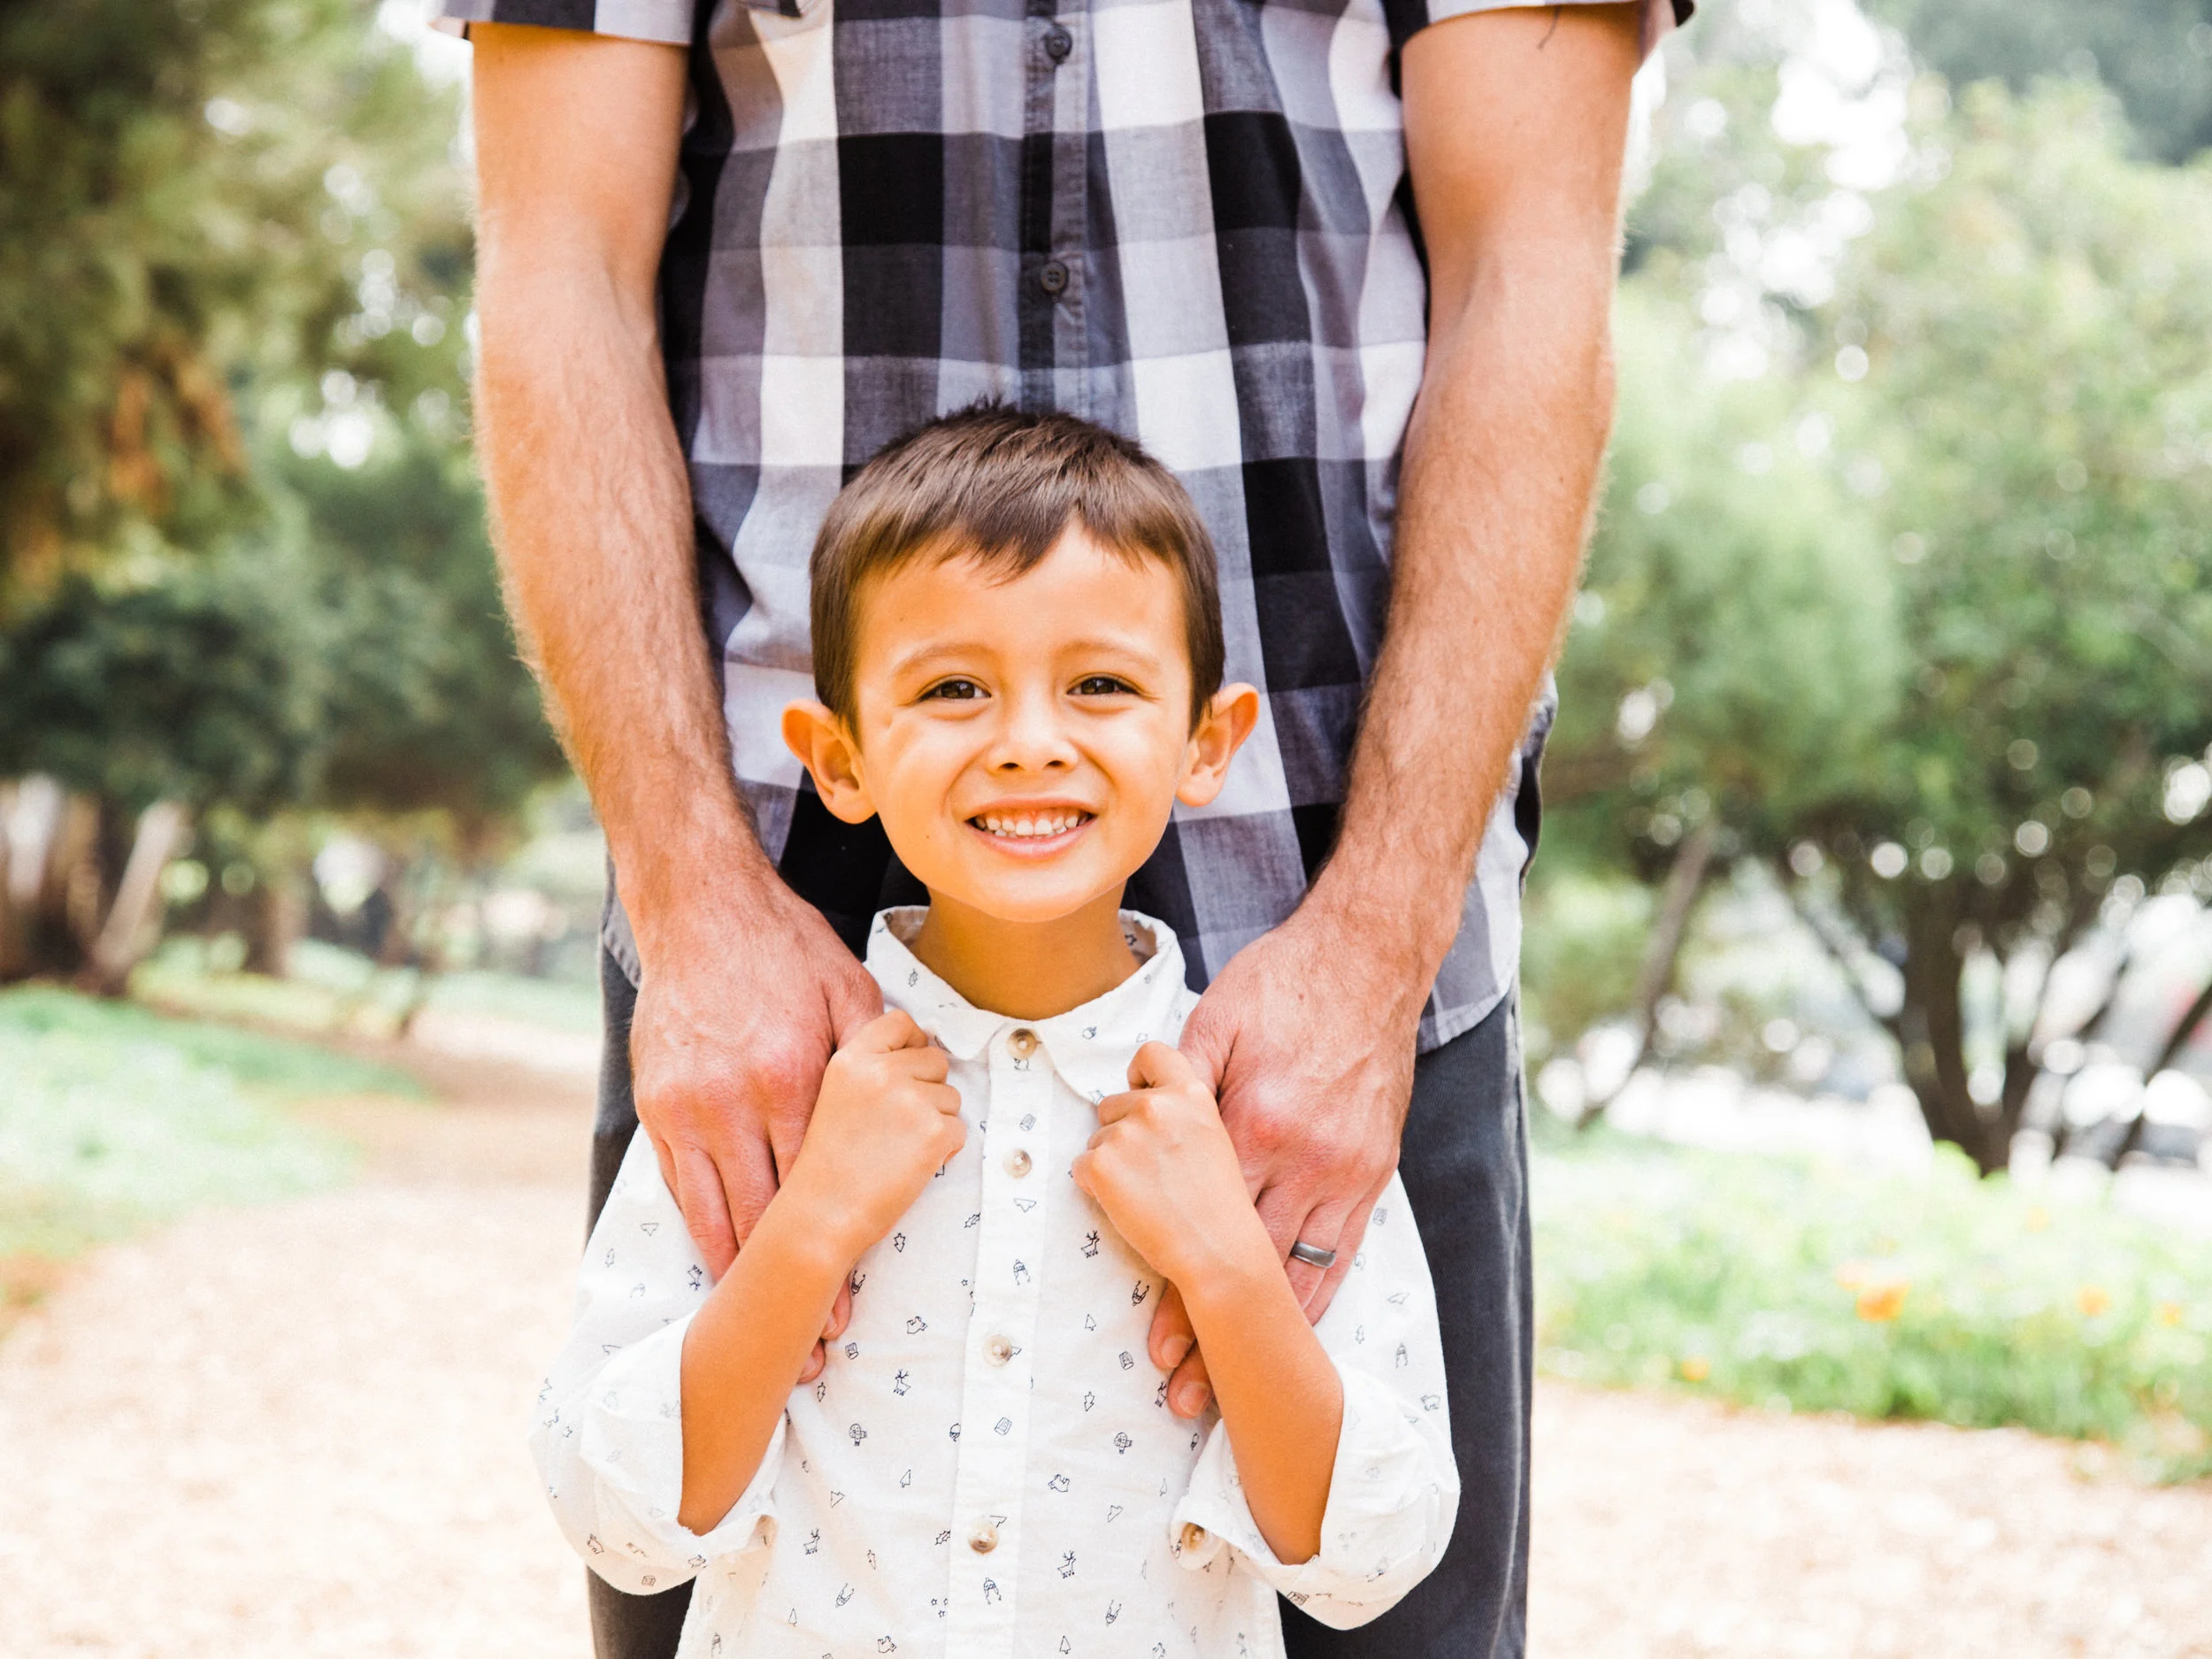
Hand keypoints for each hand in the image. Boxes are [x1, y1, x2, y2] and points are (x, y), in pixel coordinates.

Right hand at [630, 878, 881, 1379]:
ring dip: (738, 1277)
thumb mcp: (847, 987)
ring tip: (759, 1330)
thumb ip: (879, 1048)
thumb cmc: (784, 947)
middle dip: (788, 1287)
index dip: (833, 1252)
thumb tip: (919, 1089)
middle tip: (808, 1344)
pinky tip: (716, 1273)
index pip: (817, 1184)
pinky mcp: (658, 1105)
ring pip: (715, 1212)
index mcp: (792, 1075)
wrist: (700, 910)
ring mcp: (689, 1107)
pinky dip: (699, 1233)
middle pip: (767, 1213)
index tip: (845, 1307)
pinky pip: (677, 1186)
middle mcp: (736, 1100)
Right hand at [781, 1010, 966, 1258]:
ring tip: (897, 1151)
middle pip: (934, 1060)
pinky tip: (911, 1167)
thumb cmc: (826, 1165)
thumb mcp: (833, 1096)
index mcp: (851, 1059)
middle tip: (897, 1127)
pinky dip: (944, 1151)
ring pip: (951, 1097)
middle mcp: (880, 1071)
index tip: (909, 1069)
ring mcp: (909, 1100)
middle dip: (927, 1090)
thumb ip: (869, 1067)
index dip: (913, 1042)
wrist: (820, 1217)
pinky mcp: (933, 1132)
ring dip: (936, 1123)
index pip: (900, 1022)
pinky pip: (959, 1130)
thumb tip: (920, 1045)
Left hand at [1072, 1043, 1275, 1291]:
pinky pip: (1082, 1168)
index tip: (1140, 1096)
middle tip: (1152, 1171)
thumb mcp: (1213, 1138)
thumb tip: (1142, 1101)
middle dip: (1121, 1133)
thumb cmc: (1219, 1204)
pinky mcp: (1101, 1164)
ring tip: (1147, 1193)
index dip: (1139, 1075)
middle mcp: (1157, 1105)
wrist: (1218, 1250)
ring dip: (1110, 1164)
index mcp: (1191, 1094)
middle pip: (1112, 1104)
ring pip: (1096, 1140)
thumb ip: (1180, 1113)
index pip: (1151, 1053)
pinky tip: (1129, 1205)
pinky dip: (1096, 1188)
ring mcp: (1126, 1133)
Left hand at [1150, 900, 1423, 1415]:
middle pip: (1245, 1262)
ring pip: (1293, 1266)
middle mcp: (1296, 1156)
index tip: (1156, 1345)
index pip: (1201, 1225)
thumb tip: (1127, 1112)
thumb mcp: (1215, 1019)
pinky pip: (1343, 1248)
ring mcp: (1339, 1167)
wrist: (1368, 962)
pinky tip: (1295, 1336)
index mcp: (1248, 1122)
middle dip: (1213, 1332)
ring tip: (1233, 1387)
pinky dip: (1318, 1296)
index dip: (1177, 1291)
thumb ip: (1173, 1077)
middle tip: (1184, 1390)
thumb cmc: (1283, 983)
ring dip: (1265, 1333)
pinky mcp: (1371, 1170)